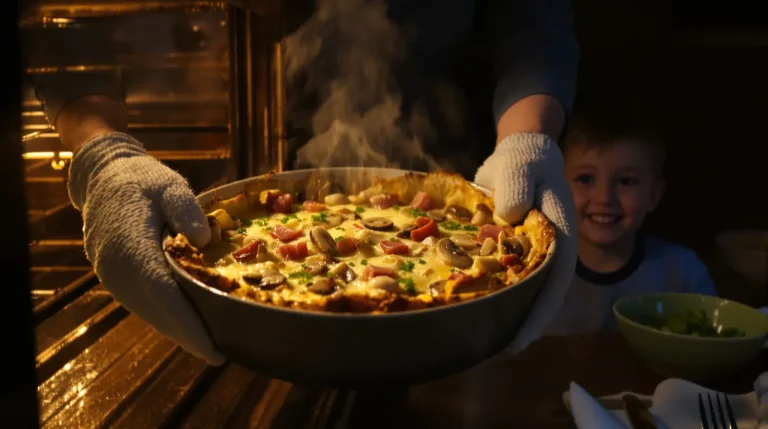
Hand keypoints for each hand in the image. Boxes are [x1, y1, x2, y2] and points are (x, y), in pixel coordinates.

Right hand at [68, 132, 223, 364]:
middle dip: (187, 336)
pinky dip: (164, 317)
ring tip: (208, 346)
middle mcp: (117, 267)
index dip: (188, 323)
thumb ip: (186, 210)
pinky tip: (186, 325)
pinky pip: (141, 303)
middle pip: (156, 311)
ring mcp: (111, 275)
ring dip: (177, 331)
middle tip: (219, 354)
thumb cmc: (143, 179)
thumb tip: (204, 240)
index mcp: (131, 245)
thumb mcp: (170, 185)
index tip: (211, 346)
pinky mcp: (113, 276)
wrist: (103, 176)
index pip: (163, 293)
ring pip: (148, 312)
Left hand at [474, 132, 577, 353]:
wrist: (520, 154)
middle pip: (544, 291)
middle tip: (507, 349)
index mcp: (558, 232)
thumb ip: (517, 184)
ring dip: (515, 312)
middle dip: (528, 321)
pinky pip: (509, 275)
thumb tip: (509, 217)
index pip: (554, 277)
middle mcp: (550, 247)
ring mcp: (534, 251)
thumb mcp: (521, 165)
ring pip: (529, 287)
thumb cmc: (524, 160)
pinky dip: (499, 292)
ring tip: (494, 340)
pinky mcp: (516, 248)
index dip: (540, 308)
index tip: (524, 334)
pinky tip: (482, 307)